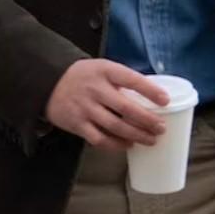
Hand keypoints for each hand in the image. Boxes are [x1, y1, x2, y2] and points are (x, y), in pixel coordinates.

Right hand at [45, 59, 168, 149]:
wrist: (48, 82)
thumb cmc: (83, 76)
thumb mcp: (101, 69)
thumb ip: (121, 80)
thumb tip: (152, 96)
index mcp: (104, 71)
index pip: (131, 79)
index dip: (150, 90)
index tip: (165, 100)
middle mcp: (94, 89)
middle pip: (126, 108)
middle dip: (147, 120)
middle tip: (161, 128)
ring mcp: (85, 107)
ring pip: (116, 126)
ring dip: (136, 135)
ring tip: (150, 140)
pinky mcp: (77, 124)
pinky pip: (100, 139)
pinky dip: (116, 144)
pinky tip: (127, 145)